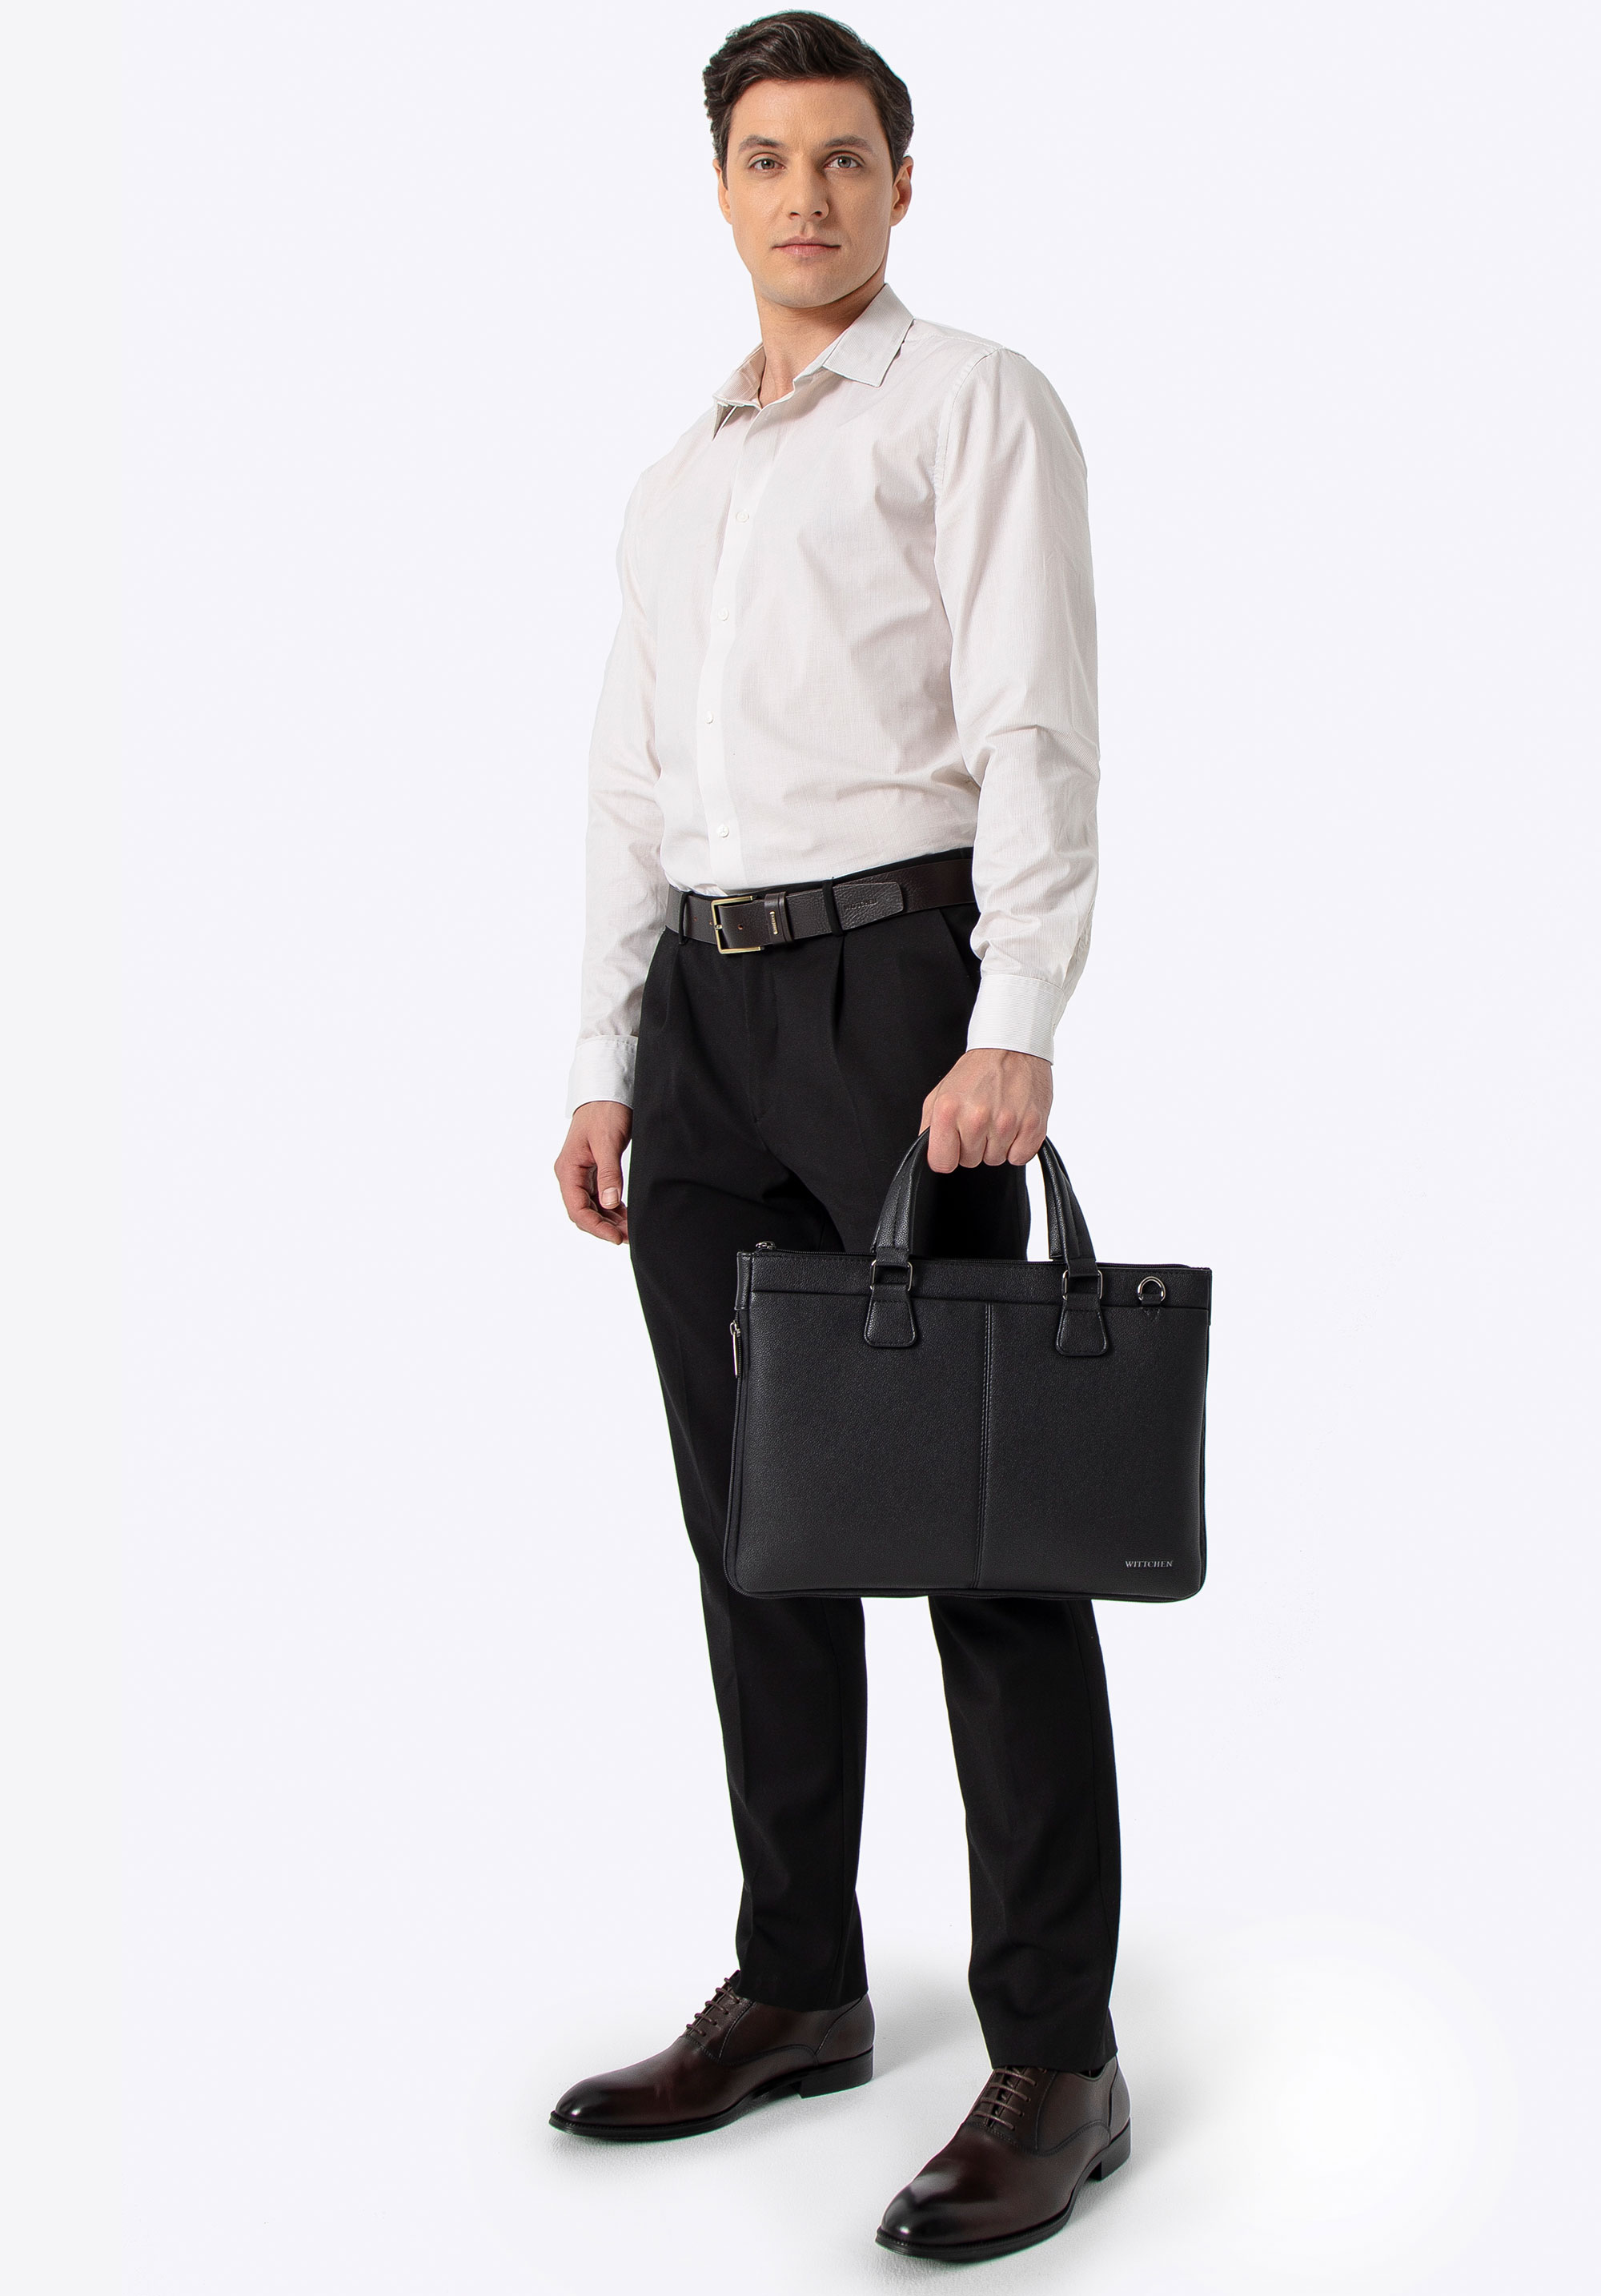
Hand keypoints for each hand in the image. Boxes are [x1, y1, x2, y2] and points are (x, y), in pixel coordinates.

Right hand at [554, 1100, 632, 1243]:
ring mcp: (582, 1173)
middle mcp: (571, 1174)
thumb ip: (609, 1173)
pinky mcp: (594, 1170)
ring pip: (593, 1206)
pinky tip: (627, 1216)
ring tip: (632, 1229)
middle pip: (584, 1212)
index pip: (578, 1209)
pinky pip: (600, 1196)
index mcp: (568, 1169)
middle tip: (629, 1237)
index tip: (617, 1238)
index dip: (596, 1227)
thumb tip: (609, 1203)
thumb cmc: (605, 1111)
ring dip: (610, 1220)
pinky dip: (612, 1208)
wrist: (607, 1091)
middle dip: (605, 1227)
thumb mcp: (607, 1142)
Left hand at [920, 1049, 1052, 1173]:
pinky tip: (1015, 1123)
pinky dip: (1019, 1145)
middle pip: (970, 1162)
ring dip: (997, 1144)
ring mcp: (1007, 1122)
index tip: (953, 1146)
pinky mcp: (1033, 1125)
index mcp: (949, 1110)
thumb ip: (929, 1126)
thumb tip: (930, 1153)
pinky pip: (1020, 1157)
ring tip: (998, 1116)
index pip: (942, 1162)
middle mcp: (977, 1117)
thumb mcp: (940, 1093)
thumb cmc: (977, 1070)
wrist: (1012, 1047)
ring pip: (996, 1159)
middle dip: (974, 1146)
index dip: (947, 1156)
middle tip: (981, 1119)